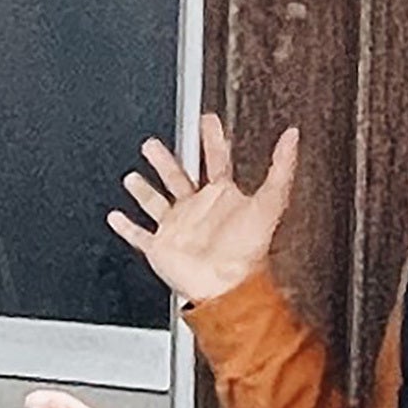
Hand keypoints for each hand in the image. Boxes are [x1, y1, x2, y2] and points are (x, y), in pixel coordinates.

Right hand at [109, 111, 298, 305]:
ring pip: (155, 202)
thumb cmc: (249, 250)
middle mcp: (198, 209)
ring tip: (131, 176)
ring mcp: (177, 228)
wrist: (227, 288)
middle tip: (152, 144)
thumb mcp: (270, 202)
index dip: (212, 139)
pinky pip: (139, 235)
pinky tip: (115, 216)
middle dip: (165, 160)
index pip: (215, 159)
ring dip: (143, 190)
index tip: (207, 120)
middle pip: (177, 177)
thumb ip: (282, 168)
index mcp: (222, 196)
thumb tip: (293, 137)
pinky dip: (126, 227)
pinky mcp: (161, 247)